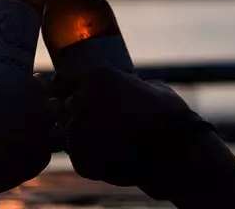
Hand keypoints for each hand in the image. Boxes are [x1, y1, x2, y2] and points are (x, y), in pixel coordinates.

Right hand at [0, 74, 55, 194]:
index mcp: (28, 89)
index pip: (43, 81)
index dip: (37, 86)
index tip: (27, 93)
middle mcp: (43, 109)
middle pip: (56, 103)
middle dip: (47, 108)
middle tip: (31, 115)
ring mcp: (47, 134)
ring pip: (60, 128)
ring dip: (51, 131)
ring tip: (34, 136)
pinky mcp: (45, 158)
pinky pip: (50, 153)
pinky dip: (41, 153)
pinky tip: (28, 154)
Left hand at [62, 68, 214, 191]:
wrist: (175, 149)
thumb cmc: (168, 114)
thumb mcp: (150, 86)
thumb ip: (127, 85)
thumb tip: (126, 85)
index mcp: (96, 77)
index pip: (59, 81)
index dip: (68, 90)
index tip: (78, 97)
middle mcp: (81, 100)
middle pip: (64, 109)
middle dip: (79, 115)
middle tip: (104, 125)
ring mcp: (78, 131)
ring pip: (70, 134)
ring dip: (84, 137)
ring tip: (112, 143)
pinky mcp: (80, 158)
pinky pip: (77, 156)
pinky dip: (90, 158)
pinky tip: (113, 157)